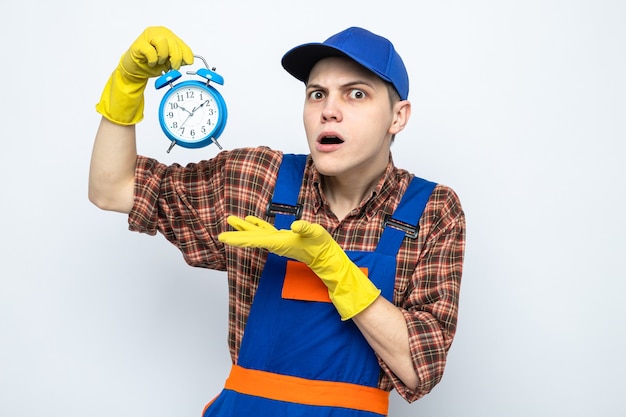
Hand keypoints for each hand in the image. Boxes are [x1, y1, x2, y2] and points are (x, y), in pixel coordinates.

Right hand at [96, 26, 193, 124]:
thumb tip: (187, 60)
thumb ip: (178, 59)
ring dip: (162, 56)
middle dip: (176, 57)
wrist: (135, 69)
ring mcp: (147, 36)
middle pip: (173, 42)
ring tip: (158, 61)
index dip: (186, 54)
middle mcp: (159, 33)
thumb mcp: (169, 63)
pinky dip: (153, 60)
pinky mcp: (139, 44)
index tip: (187, 63)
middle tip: (173, 66)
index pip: (182, 44)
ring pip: (162, 42)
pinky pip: (150, 51)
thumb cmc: (152, 64)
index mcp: (168, 36)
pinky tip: (150, 62)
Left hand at [219, 216, 380, 319]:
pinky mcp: (283, 239)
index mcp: (279, 242)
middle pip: (251, 239)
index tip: (223, 238)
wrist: (328, 258)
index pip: (254, 240)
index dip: (237, 238)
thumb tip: (296, 225)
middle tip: (220, 233)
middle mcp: (275, 243)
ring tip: (232, 220)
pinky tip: (251, 220)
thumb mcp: (317, 233)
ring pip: (256, 234)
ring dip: (243, 228)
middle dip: (236, 235)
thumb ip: (306, 228)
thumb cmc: (322, 246)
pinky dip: (257, 226)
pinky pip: (265, 232)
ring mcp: (278, 242)